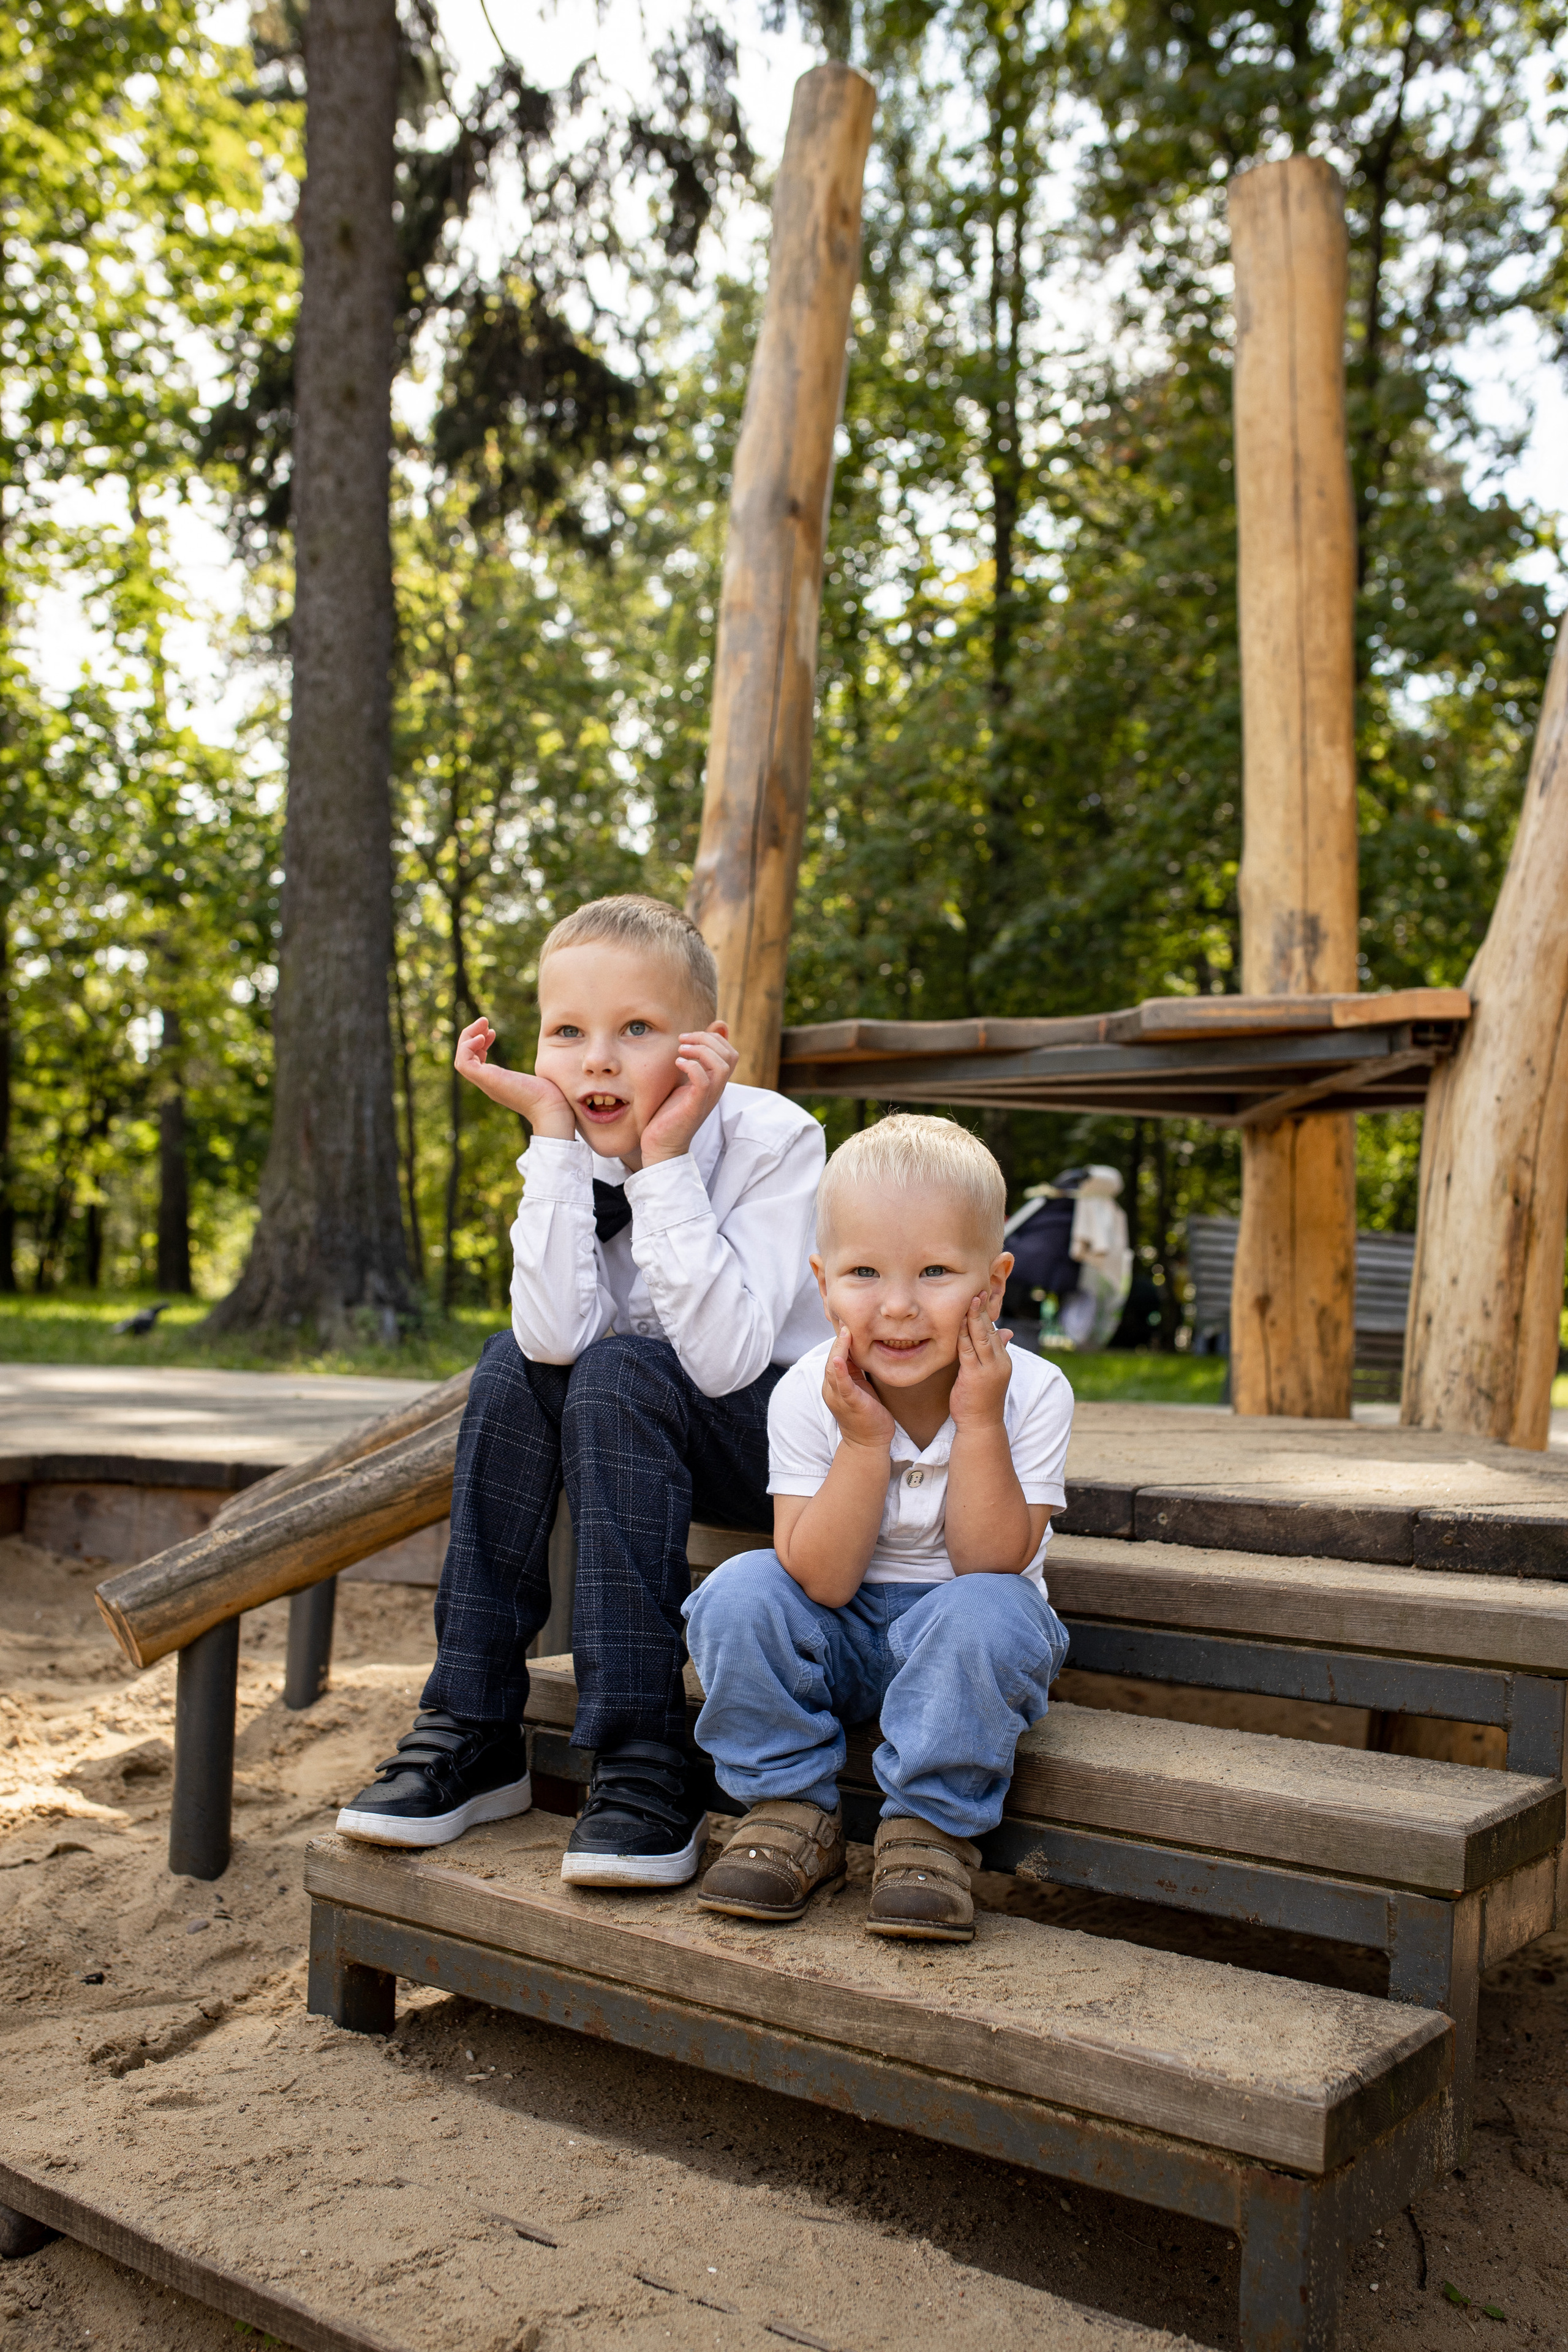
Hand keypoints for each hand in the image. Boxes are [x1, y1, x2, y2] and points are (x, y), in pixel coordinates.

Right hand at [454, 1017, 574, 1137]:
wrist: (554, 1108)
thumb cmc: (552, 1095)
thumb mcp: (538, 1077)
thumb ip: (534, 1073)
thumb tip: (546, 1069)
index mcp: (498, 1083)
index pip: (476, 1063)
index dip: (480, 1044)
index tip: (492, 1032)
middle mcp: (488, 1084)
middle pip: (465, 1060)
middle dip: (471, 1037)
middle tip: (484, 1022)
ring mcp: (486, 1083)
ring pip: (461, 1060)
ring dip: (467, 1038)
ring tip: (483, 1023)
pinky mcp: (487, 1080)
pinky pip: (464, 1063)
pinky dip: (468, 1047)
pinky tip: (482, 1037)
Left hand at [638, 1024, 738, 1164]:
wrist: (662, 1146)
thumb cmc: (669, 1115)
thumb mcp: (681, 1084)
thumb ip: (690, 1066)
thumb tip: (690, 1043)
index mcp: (715, 1083)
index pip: (730, 1052)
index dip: (713, 1038)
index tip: (687, 1039)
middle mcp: (716, 1089)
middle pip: (730, 1055)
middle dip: (707, 1038)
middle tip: (683, 1040)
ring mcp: (708, 1098)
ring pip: (722, 1065)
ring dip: (701, 1050)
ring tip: (681, 1050)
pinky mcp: (695, 1106)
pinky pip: (703, 1081)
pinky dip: (692, 1066)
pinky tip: (677, 1064)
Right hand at [822, 1323, 895, 1451]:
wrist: (870, 1442)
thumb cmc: (867, 1413)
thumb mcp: (859, 1386)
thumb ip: (855, 1370)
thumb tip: (860, 1348)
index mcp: (834, 1384)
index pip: (834, 1357)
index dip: (840, 1341)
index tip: (849, 1322)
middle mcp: (831, 1389)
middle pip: (831, 1359)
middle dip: (838, 1341)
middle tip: (847, 1321)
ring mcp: (839, 1397)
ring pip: (834, 1369)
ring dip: (838, 1350)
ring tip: (845, 1332)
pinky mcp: (850, 1403)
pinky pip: (842, 1385)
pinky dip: (839, 1372)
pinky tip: (839, 1359)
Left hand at [949, 1295, 1013, 1428]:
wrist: (981, 1425)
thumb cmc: (982, 1399)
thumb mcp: (991, 1373)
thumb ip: (995, 1352)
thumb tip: (1005, 1332)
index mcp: (1003, 1360)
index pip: (995, 1331)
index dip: (987, 1314)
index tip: (981, 1297)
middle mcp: (1000, 1362)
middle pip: (990, 1330)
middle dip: (983, 1310)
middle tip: (977, 1291)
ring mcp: (989, 1369)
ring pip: (981, 1337)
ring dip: (975, 1318)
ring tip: (971, 1300)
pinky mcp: (975, 1376)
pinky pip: (968, 1350)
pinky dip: (963, 1335)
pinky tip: (959, 1323)